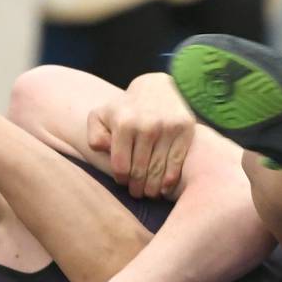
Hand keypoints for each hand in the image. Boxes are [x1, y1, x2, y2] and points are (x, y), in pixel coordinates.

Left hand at [87, 72, 194, 197]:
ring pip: (158, 171)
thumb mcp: (101, 116)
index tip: (124, 182)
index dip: (121, 179)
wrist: (158, 88)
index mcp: (123, 123)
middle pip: (140, 171)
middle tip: (137, 192)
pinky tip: (163, 188)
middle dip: (137, 188)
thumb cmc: (125, 109)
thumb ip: (95, 135)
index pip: (121, 166)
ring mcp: (167, 127)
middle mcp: (146, 125)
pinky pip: (177, 163)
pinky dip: (170, 180)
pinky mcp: (185, 129)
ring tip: (148, 193)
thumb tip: (105, 150)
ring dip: (152, 189)